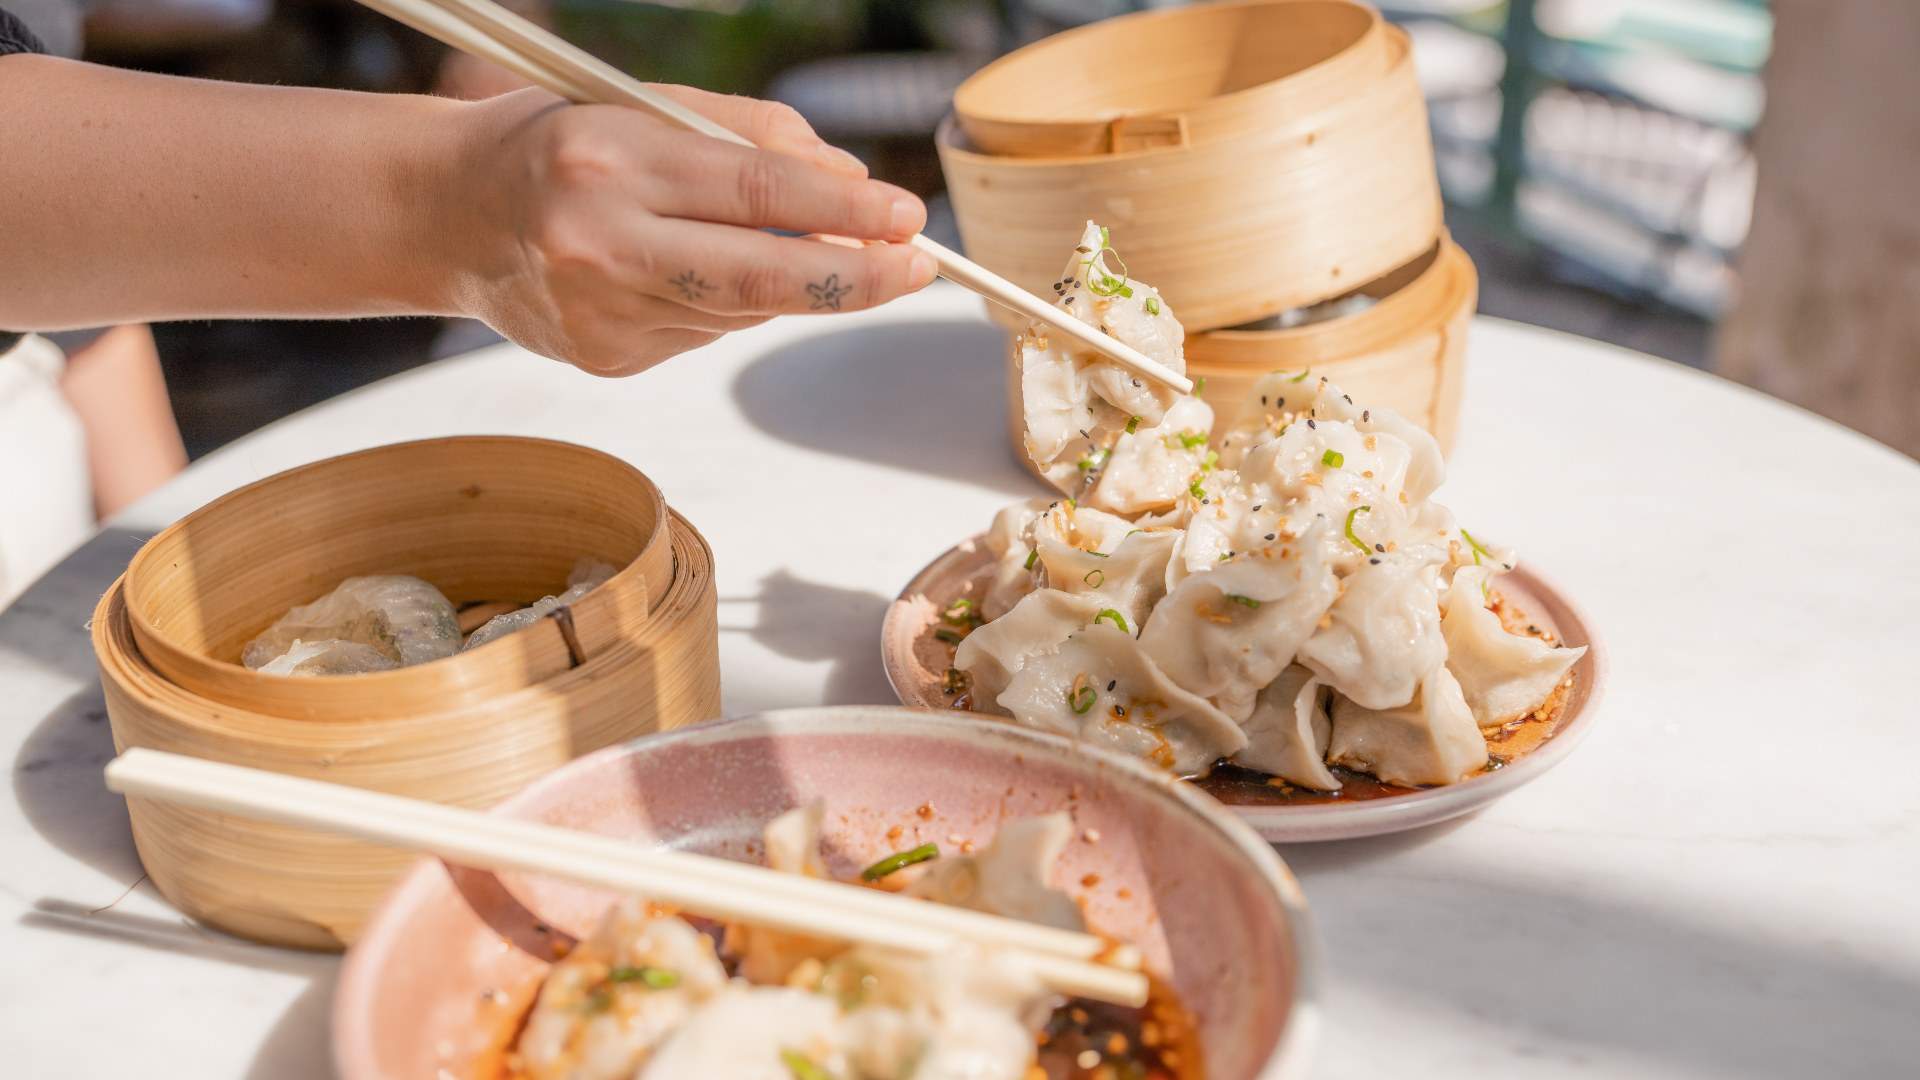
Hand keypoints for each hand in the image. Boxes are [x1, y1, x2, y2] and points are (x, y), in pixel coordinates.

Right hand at [452, 86, 934, 376]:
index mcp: (609, 163)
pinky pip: (707, 331)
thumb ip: (750, 136)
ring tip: (805, 248)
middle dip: (855, 277)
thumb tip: (854, 186)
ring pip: (743, 308)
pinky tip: (693, 269)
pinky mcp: (606, 360)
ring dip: (793, 283)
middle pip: (761, 275)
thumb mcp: (643, 106)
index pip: (755, 191)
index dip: (845, 209)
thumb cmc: (558, 145)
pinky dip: (729, 301)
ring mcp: (601, 316)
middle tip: (918, 268)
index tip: (908, 216)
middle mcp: (600, 245)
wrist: (445, 214)